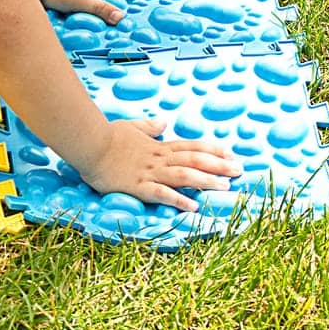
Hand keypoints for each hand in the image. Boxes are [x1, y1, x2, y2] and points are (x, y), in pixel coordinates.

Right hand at [76, 119, 241, 210]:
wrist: (88, 143)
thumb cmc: (106, 134)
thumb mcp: (130, 126)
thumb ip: (148, 126)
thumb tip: (163, 123)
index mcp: (157, 146)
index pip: (191, 146)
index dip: (213, 149)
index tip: (230, 153)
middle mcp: (158, 159)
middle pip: (194, 160)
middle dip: (219, 165)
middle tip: (240, 170)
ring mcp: (149, 172)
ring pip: (184, 175)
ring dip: (206, 181)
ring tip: (226, 187)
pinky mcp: (138, 186)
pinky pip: (162, 193)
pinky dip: (179, 199)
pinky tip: (193, 206)